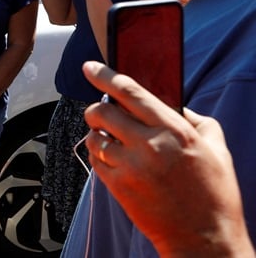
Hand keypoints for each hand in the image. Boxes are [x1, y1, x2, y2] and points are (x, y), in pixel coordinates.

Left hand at [81, 61, 253, 256]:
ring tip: (115, 142)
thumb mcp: (215, 147)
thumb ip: (191, 119)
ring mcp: (130, 167)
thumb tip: (167, 102)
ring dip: (99, 134)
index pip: (130, 92)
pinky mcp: (117, 186)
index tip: (89, 67)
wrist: (204, 238)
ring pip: (93, 136)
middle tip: (104, 114)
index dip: (105, 76)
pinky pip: (94, 158)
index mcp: (174, 130)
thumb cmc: (213, 192)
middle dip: (98, 109)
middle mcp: (149, 146)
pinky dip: (100, 154)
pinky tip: (116, 159)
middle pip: (101, 112)